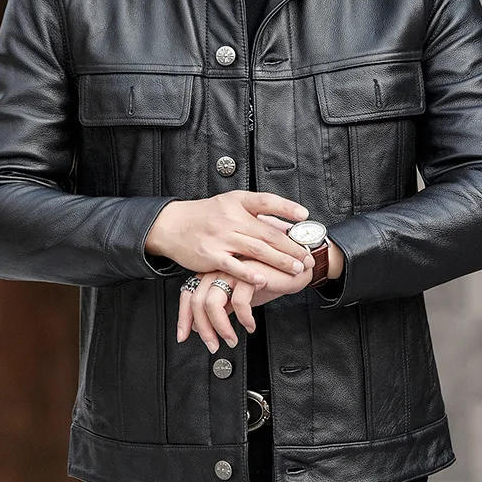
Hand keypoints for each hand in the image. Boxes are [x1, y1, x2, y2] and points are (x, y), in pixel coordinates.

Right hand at [145, 190, 316, 283]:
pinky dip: (250, 273)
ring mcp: (220, 237)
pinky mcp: (210, 255)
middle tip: (308, 256)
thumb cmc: (206, 216)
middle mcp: (230, 217)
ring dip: (280, 261)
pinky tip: (264, 279)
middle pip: (267, 232)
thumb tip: (287, 223)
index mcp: (237, 201)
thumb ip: (257, 214)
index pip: (265, 201)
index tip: (304, 215)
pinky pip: (234, 266)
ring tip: (296, 268)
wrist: (172, 225)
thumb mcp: (230, 205)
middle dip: (291, 246)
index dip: (286, 207)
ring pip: (256, 250)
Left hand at [176, 215, 344, 351]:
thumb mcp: (239, 297)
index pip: (188, 294)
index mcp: (213, 273)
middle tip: (214, 345)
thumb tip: (202, 327)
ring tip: (232, 339)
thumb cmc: (268, 279)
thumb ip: (221, 308)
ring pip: (213, 303)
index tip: (184, 336)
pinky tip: (251, 326)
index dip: (183, 317)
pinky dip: (243, 318)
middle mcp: (219, 269)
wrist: (295, 268)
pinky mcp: (249, 273)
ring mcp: (232, 270)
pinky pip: (238, 302)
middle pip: (197, 301)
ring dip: (221, 327)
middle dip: (204, 329)